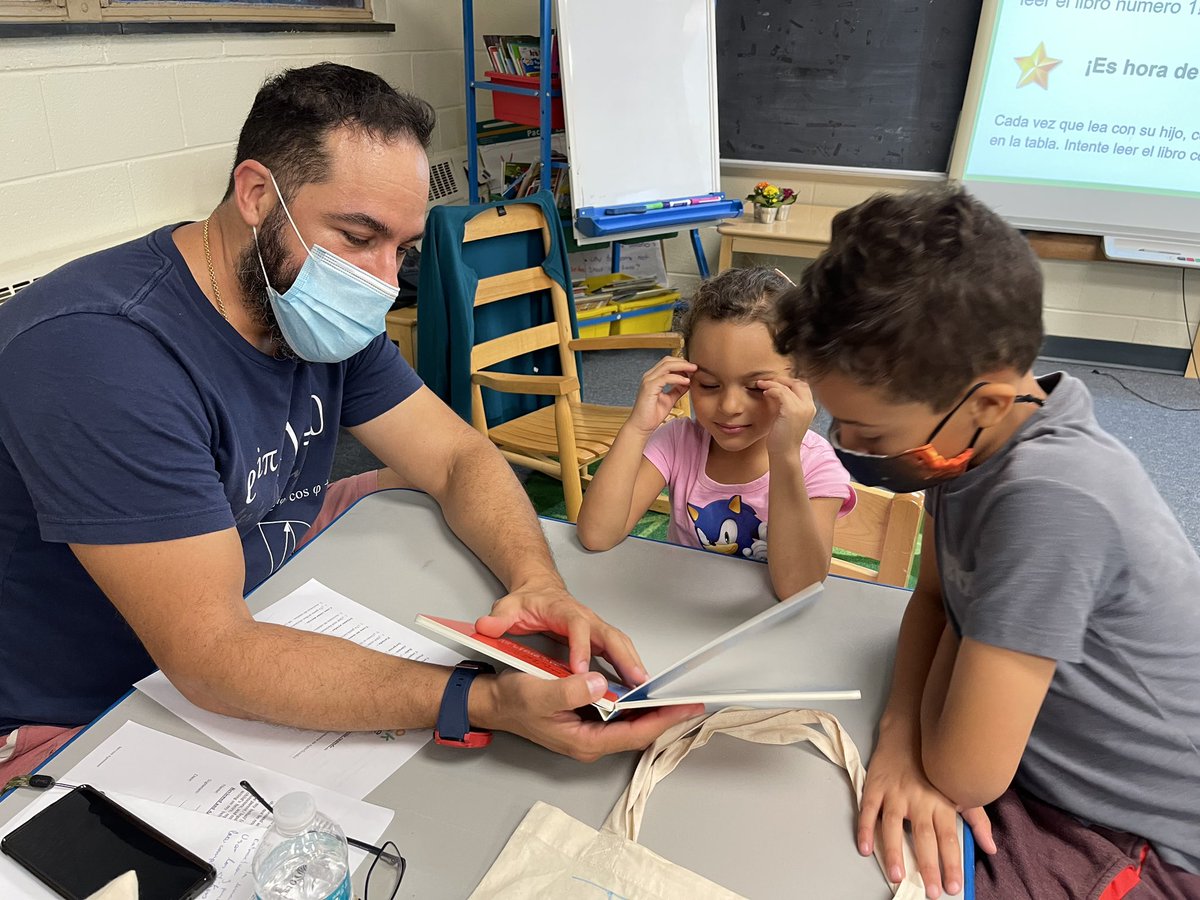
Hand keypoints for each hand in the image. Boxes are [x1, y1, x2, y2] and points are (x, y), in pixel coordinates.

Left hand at [475, 577, 648, 686]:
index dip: (581, 647)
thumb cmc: (527, 601)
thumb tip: (487, 626)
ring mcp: (596, 628)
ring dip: (633, 665)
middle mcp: (586, 618)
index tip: (581, 670)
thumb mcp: (508, 607)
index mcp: (564, 610)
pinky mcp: (600, 638)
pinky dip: (631, 667)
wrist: (538, 590)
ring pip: (621, 644)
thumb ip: (499, 618)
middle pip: (611, 635)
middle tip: (635, 682)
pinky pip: (620, 652)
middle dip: (624, 658)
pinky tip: (638, 689)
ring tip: (645, 690)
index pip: (577, 627)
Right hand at [479, 670, 704, 761]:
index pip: (633, 734)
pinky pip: (619, 716)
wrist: (493, 702)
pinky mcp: (585, 720)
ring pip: (630, 725)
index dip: (661, 721)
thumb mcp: (537, 693)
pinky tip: (647, 692)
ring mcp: (588, 731)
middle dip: (665, 717)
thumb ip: (568, 690)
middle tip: (691, 702)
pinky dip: (636, 705)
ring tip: (676, 697)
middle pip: (637, 732)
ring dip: (652, 711)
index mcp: (583, 741)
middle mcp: (590, 741)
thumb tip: (600, 686)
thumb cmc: (512, 701)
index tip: (684, 709)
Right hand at [626, 356, 696, 435]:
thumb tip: (687, 382)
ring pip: (667, 366)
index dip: (681, 363)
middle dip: (683, 362)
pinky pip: (665, 378)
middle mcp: (649, 377)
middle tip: (696, 367)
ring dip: (682, 367)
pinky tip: (686, 382)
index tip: (693, 368)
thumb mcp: (669, 399)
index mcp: (652, 378)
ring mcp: (648, 381)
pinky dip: (678, 378)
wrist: (641, 427)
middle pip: (667, 361)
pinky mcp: (649, 388)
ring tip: (693, 371)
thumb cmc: (652, 415)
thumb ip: (677, 390)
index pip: (667, 363)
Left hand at [758, 376, 816, 458]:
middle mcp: (809, 406)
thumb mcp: (786, 417)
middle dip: (782, 380)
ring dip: (772, 383)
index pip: (803, 386)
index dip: (789, 382)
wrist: (784, 453)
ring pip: (787, 386)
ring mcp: (802, 408)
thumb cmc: (783, 438)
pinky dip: (772, 389)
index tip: (775, 383)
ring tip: (761, 384)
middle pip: (798, 383)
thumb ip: (785, 404)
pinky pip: (781, 392)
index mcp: (809, 408)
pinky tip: (765, 392)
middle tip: (767, 381)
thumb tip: (774, 391)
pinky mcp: (792, 410)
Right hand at [858, 732, 996, 898]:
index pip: (948, 838)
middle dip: (928, 866)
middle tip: (931, 891)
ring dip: (894, 851)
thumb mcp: (959, 790)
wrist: (909, 731)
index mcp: (941, 803)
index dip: (951, 863)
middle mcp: (919, 800)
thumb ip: (976, 820)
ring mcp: (895, 794)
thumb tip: (991, 848)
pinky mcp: (875, 787)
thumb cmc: (935, 764)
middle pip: (923, 837)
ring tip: (897, 876)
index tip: (953, 886)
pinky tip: (865, 848)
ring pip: (893, 826)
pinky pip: (868, 810)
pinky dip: (865, 828)